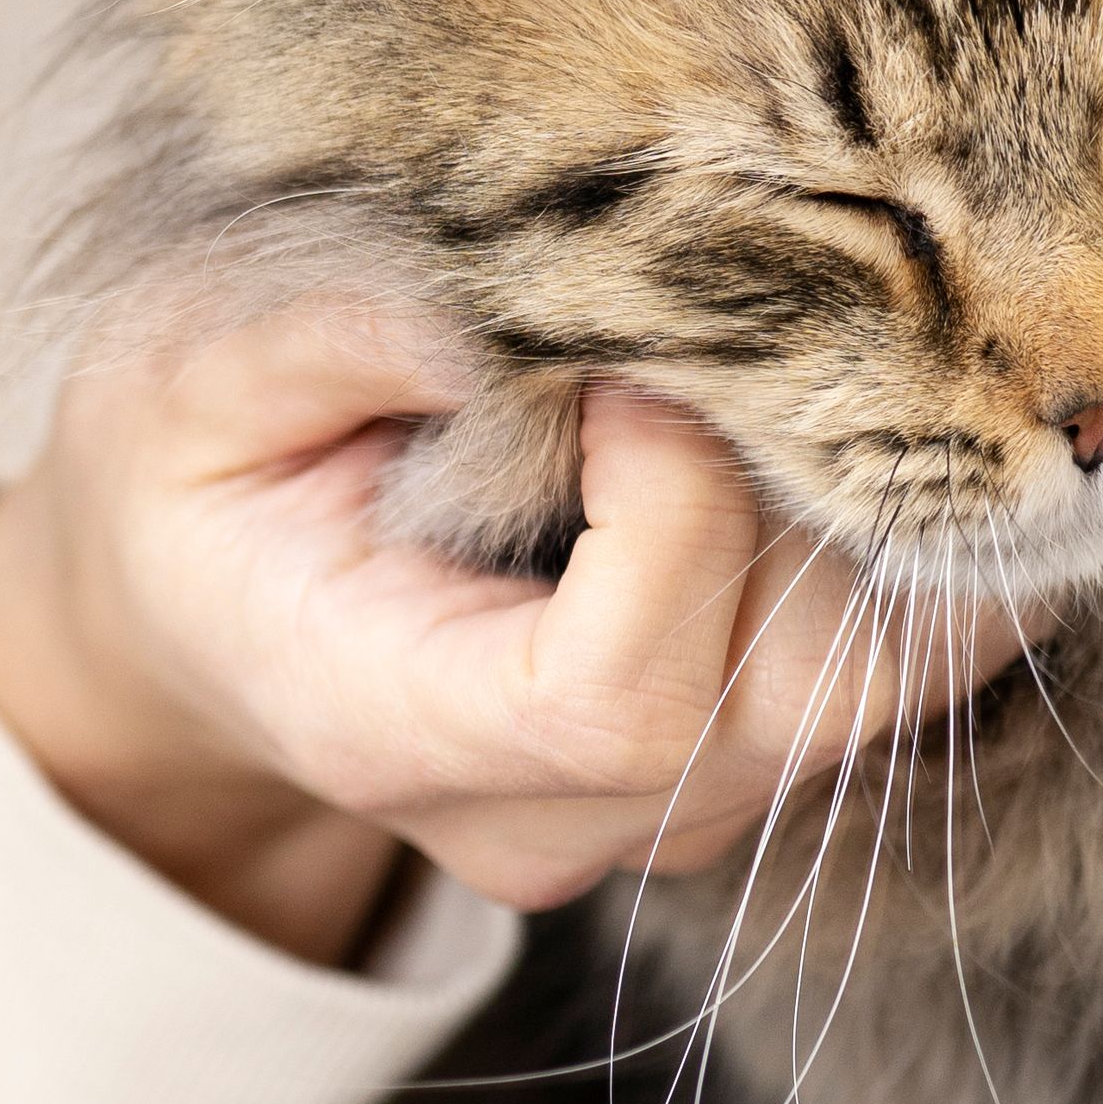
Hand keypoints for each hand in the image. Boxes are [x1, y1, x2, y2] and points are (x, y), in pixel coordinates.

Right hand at [0, 285, 1019, 963]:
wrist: (191, 601)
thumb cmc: (189, 472)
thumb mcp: (190, 372)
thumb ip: (335, 337)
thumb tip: (515, 290)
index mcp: (392, 730)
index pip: (618, 695)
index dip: (673, 509)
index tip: (616, 358)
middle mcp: (553, 813)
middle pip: (798, 699)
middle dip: (805, 481)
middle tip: (719, 332)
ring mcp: (667, 807)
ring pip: (891, 680)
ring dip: (875, 494)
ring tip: (766, 361)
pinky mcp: (747, 758)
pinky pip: (913, 660)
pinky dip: (912, 524)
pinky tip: (833, 407)